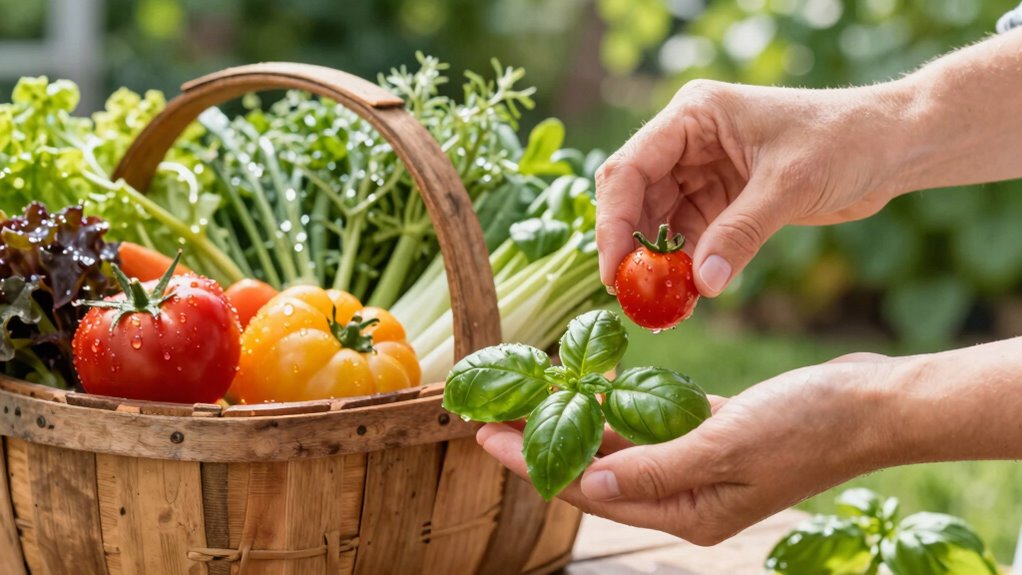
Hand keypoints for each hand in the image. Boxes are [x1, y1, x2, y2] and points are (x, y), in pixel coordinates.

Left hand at [477, 352, 898, 544]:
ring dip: (576, 421)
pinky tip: (591, 387)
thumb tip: (591, 483)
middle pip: (597, 470)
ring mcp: (700, 466)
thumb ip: (655, 467)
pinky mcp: (713, 436)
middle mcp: (688, 495)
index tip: (487, 437)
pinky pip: (653, 426)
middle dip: (543, 442)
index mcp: (688, 511)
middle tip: (493, 413)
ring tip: (530, 396)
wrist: (870, 405)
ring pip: (621, 445)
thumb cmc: (807, 426)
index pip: (592, 491)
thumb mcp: (726, 446)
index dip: (535, 463)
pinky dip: (621, 408)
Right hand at [595, 80, 912, 294]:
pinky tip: (688, 298)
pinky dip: (686, 267)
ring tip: (661, 307)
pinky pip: (690, 238)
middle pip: (636, 198)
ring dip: (658, 264)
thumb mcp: (789, 185)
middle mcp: (688, 141)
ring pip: (659, 223)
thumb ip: (740, 234)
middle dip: (631, 249)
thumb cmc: (845, 141)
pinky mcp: (723, 200)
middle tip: (634, 299)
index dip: (614, 222)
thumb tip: (700, 286)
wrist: (894, 145)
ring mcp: (703, 171)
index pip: (629, 169)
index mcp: (692, 116)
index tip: (613, 272)